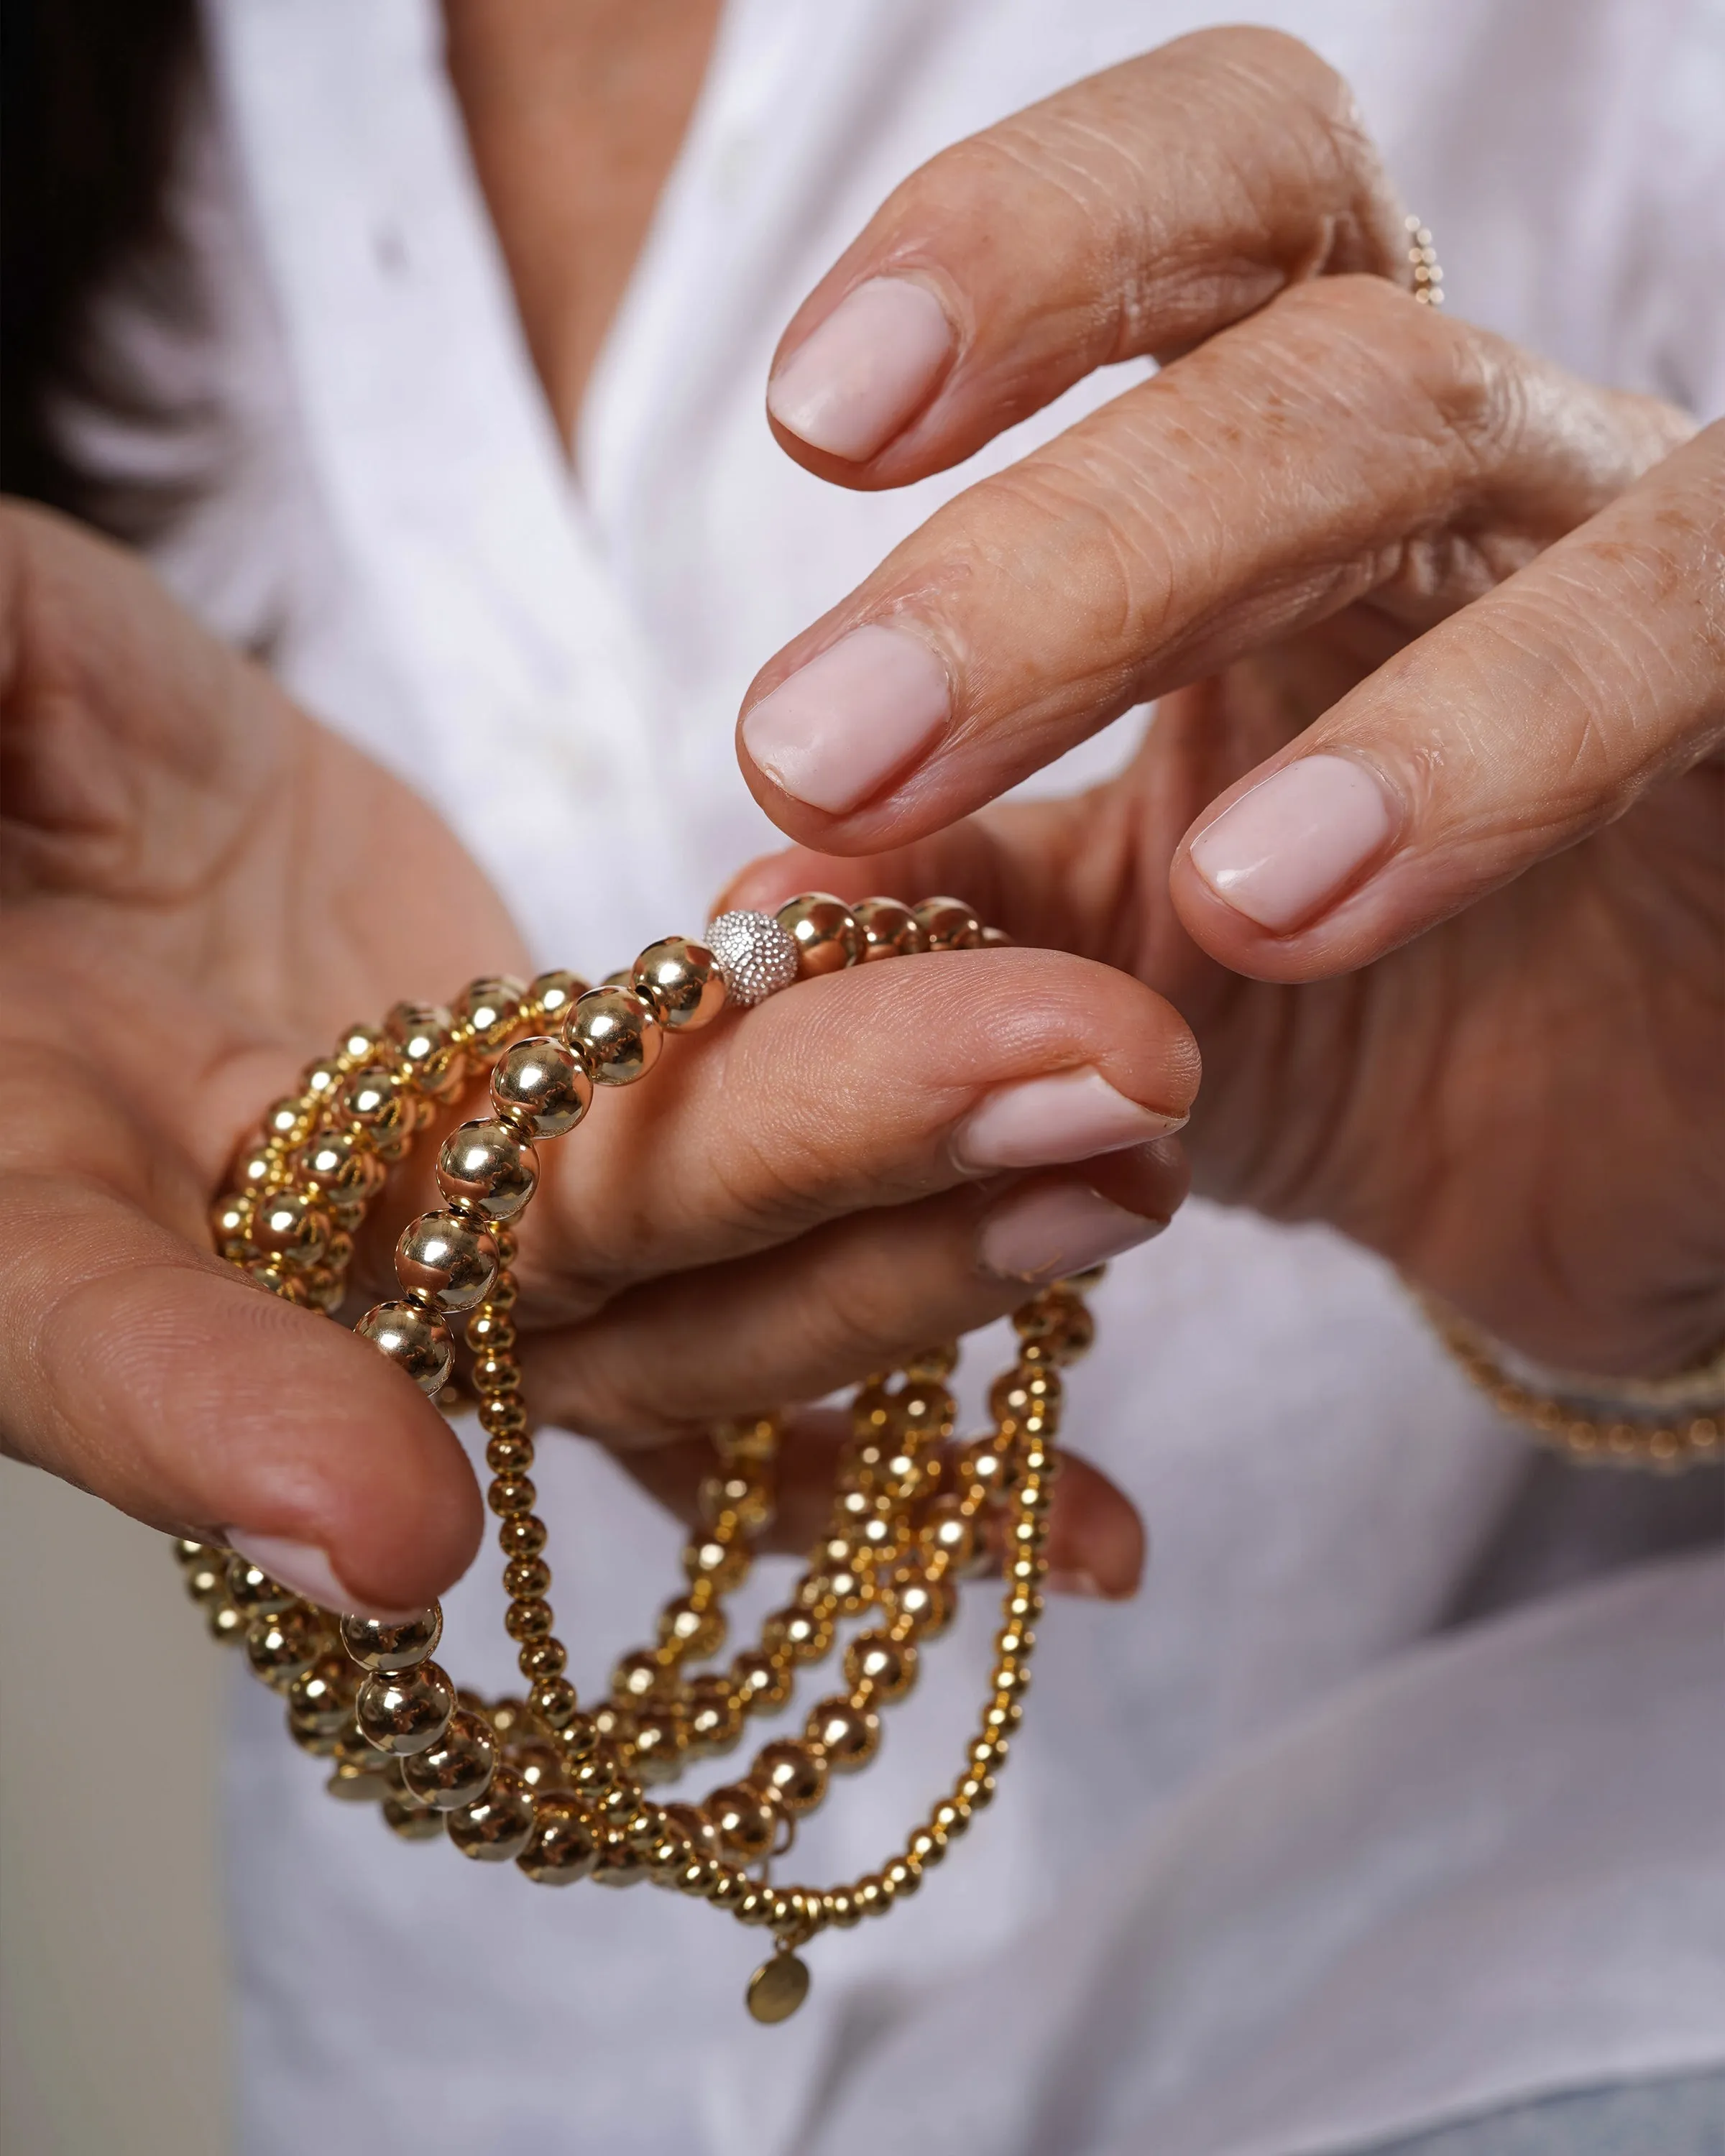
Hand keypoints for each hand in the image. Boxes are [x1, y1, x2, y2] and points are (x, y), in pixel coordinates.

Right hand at [0, 505, 1196, 1608]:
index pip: (98, 1333)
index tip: (383, 1524)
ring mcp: (456, 1230)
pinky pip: (751, 1282)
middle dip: (813, 1196)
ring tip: (1142, 1154)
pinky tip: (1096, 1495)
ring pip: (693, 1286)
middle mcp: (268, 1266)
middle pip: (540, 1283)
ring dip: (923, 1245)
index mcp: (32, 1199)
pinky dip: (909, 1339)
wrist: (52, 781)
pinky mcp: (582, 1174)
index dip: (221, 1424)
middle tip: (1081, 1106)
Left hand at [733, 28, 1724, 1377]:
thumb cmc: (1345, 1024)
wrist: (1582, 1173)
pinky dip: (1489, 745)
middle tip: (817, 744)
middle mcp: (1477, 467)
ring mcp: (1648, 564)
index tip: (814, 420)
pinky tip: (1293, 902)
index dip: (1013, 247)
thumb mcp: (1107, 968)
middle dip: (1048, 537)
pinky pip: (1694, 626)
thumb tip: (744, 904)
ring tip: (1122, 877)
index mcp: (1296, 473)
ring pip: (1452, 432)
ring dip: (1225, 619)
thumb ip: (951, 909)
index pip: (1195, 218)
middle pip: (1295, 334)